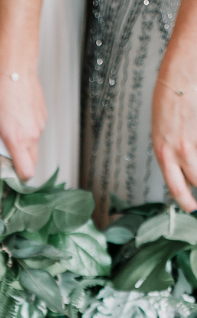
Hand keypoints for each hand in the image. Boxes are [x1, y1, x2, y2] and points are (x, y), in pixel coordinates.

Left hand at [0, 72, 46, 180]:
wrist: (15, 71)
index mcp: (17, 140)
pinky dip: (27, 134)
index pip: (26, 172)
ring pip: (34, 148)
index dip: (19, 178)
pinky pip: (36, 134)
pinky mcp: (44, 118)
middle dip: (20, 164)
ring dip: (23, 147)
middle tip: (5, 154)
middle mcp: (32, 136)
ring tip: (9, 130)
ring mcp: (40, 127)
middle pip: (32, 163)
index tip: (9, 175)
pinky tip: (17, 119)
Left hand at [152, 78, 196, 212]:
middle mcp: (179, 149)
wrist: (180, 72)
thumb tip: (182, 167)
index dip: (184, 199)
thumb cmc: (169, 97)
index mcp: (163, 151)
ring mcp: (195, 138)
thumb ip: (170, 150)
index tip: (191, 207)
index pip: (175, 185)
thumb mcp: (161, 130)